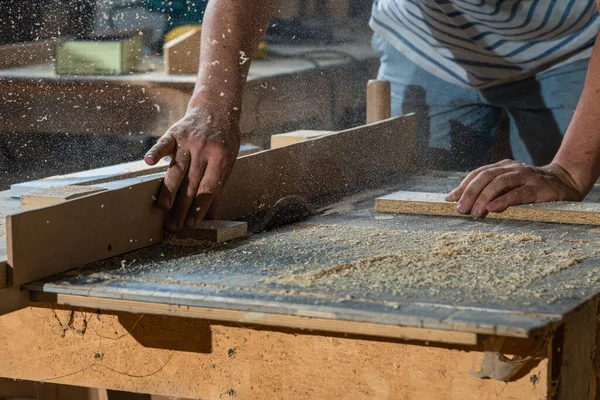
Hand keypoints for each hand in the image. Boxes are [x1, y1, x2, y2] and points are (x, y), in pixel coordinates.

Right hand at [144, 105, 239, 231]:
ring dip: (170, 190)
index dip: (199, 207)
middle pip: (192, 183)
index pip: (209, 188)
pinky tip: (148, 163)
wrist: (217, 107)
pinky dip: (155, 153)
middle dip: (182, 206)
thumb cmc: (223, 140)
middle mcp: (205, 150)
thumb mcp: (228, 161)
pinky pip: (163, 144)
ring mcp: (189, 141)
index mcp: (221, 159)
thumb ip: (217, 187)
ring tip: (164, 208)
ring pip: (177, 169)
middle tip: (174, 226)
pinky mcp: (175, 133)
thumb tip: (212, 217)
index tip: (191, 223)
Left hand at [445, 159, 584, 216]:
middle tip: (460, 209)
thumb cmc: (530, 188)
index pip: (478, 173)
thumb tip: (457, 200)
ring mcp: (526, 176)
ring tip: (474, 212)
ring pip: (499, 182)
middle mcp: (512, 168)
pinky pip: (518, 193)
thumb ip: (487, 191)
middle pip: (485, 176)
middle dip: (469, 193)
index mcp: (502, 167)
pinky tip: (492, 209)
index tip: (449, 199)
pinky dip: (503, 201)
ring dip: (483, 197)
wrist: (565, 182)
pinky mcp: (538, 188)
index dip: (462, 186)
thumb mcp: (508, 186)